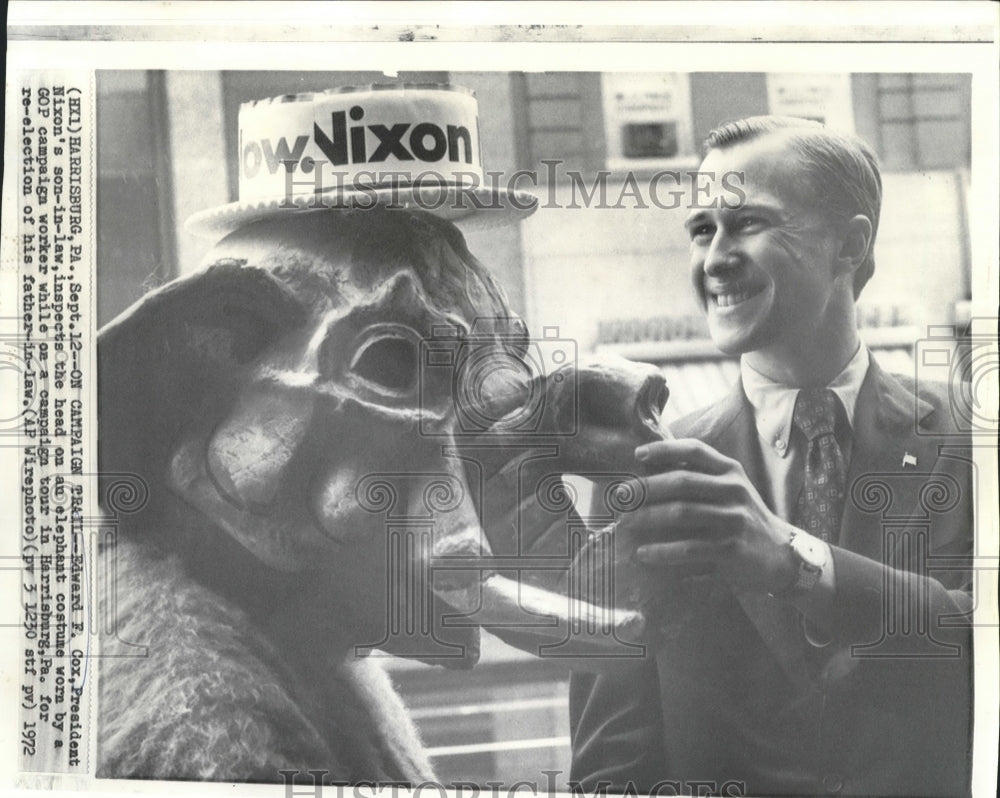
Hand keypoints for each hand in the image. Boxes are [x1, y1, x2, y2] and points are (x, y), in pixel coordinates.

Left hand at [620, 438, 798, 595]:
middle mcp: (733, 490)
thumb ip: (700, 478)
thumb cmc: (743, 518)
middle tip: (620, 498)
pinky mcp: (731, 548)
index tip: (638, 455)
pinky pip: (688, 548)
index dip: (664, 449)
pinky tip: (644, 554)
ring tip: (627, 523)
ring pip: (681, 513)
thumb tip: (648, 472)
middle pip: (681, 482)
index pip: (694, 450)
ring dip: (648, 518)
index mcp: (730, 471)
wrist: (780, 556)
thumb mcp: (729, 490)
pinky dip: (662, 551)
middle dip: (645, 489)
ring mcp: (733, 519)